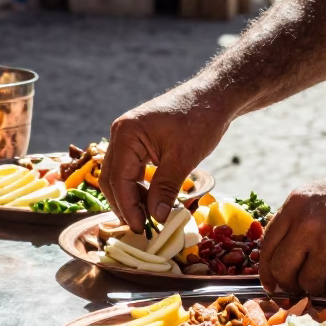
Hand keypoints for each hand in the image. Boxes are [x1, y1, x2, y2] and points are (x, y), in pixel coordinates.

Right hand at [100, 85, 232, 228]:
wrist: (213, 96)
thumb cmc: (200, 121)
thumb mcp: (183, 158)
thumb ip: (166, 189)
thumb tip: (156, 218)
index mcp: (126, 134)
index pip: (119, 179)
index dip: (128, 207)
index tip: (141, 228)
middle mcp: (121, 134)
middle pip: (112, 179)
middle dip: (125, 205)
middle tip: (142, 228)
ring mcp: (128, 136)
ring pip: (120, 175)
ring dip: (132, 198)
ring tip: (149, 217)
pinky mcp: (138, 141)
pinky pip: (132, 169)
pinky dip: (140, 187)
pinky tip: (152, 201)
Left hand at [258, 162, 325, 296]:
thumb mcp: (323, 193)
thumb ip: (300, 218)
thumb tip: (284, 248)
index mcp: (296, 204)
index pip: (268, 245)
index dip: (268, 269)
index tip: (272, 282)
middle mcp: (306, 226)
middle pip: (282, 271)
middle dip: (290, 284)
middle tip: (303, 286)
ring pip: (309, 285)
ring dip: (322, 285)